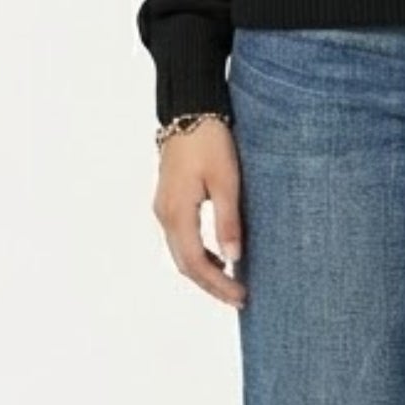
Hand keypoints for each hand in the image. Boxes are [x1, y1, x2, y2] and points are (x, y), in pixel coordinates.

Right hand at [152, 119, 246, 308]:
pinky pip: (180, 236)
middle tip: (238, 296)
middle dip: (211, 284)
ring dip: (204, 270)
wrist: (189, 109)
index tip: (241, 296)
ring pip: (181, 251)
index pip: (196, 264)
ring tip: (231, 280)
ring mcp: (164, 206)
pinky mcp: (169, 197)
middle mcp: (164, 214)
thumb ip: (228, 220)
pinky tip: (217, 253)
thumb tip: (234, 259)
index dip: (218, 285)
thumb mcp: (225, 180)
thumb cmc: (209, 140)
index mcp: (177, 213)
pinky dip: (198, 252)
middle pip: (185, 263)